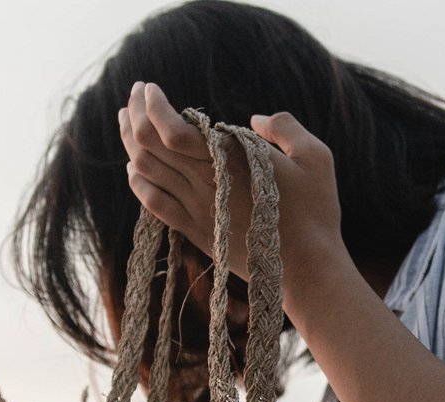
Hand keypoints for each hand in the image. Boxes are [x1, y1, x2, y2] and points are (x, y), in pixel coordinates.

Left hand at [118, 80, 346, 291]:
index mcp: (230, 159)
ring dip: (130, 143)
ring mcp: (197, 211)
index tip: (149, 87)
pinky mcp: (197, 233)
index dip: (152, 106)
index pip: (170, 129)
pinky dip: (138, 183)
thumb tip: (255, 120)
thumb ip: (284, 128)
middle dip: (135, 114)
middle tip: (133, 96)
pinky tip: (133, 169)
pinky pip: (154, 205)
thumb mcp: (315, 157)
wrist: (307, 271)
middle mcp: (205, 184)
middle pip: (149, 145)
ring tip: (127, 122)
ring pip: (145, 171)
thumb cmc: (316, 213)